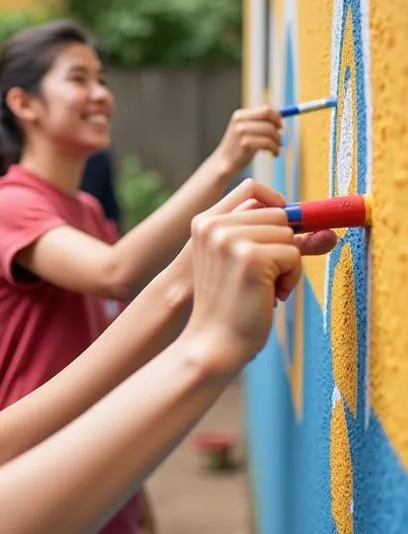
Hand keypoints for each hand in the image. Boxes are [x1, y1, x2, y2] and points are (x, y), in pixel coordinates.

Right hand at [182, 205, 330, 375]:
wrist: (213, 342)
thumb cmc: (230, 306)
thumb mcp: (248, 264)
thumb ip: (281, 241)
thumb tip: (329, 232)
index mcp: (205, 222)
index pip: (252, 190)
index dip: (278, 207)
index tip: (284, 233)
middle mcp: (213, 225)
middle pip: (278, 213)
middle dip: (283, 243)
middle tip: (267, 275)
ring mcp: (231, 239)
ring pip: (288, 234)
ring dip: (288, 263)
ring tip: (266, 288)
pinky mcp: (252, 256)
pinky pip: (293, 254)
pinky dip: (290, 278)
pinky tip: (270, 295)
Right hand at [212, 106, 282, 175]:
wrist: (224, 163)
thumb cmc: (238, 147)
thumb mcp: (245, 130)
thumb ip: (260, 122)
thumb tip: (281, 116)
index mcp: (239, 115)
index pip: (265, 110)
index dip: (277, 117)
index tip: (280, 126)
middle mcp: (240, 121)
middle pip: (269, 118)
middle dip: (278, 127)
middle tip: (280, 137)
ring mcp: (242, 132)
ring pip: (271, 131)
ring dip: (278, 141)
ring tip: (276, 148)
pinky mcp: (246, 144)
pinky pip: (269, 143)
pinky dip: (275, 149)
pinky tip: (274, 154)